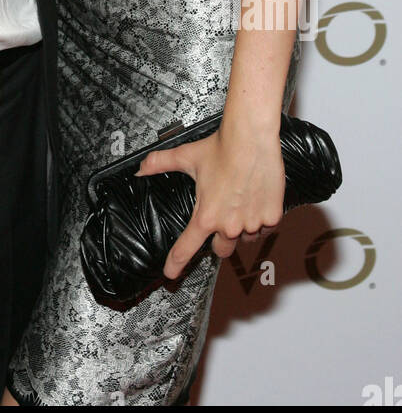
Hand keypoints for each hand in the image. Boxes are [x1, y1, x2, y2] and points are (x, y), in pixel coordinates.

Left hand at [135, 122, 284, 277]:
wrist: (251, 138)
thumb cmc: (221, 147)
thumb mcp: (186, 157)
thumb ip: (160, 163)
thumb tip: (141, 167)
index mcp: (206, 216)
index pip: (187, 247)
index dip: (176, 262)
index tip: (171, 274)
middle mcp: (229, 225)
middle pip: (221, 249)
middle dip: (219, 240)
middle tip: (221, 219)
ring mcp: (252, 223)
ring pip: (245, 238)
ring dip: (241, 228)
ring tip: (240, 202)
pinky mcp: (271, 217)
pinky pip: (264, 227)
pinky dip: (260, 219)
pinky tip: (255, 200)